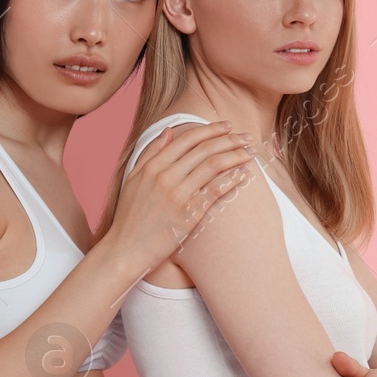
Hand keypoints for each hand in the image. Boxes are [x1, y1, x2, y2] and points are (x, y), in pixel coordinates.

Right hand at [105, 122, 254, 265]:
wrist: (125, 249)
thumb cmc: (129, 217)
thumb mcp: (132, 179)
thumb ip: (150, 153)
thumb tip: (168, 131)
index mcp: (152, 166)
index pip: (187, 139)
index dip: (211, 130)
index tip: (227, 127)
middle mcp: (165, 176)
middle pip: (204, 149)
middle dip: (229, 139)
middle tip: (246, 137)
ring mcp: (177, 195)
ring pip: (213, 165)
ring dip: (236, 155)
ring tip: (251, 152)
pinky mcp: (188, 214)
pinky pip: (215, 191)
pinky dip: (232, 179)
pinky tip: (245, 173)